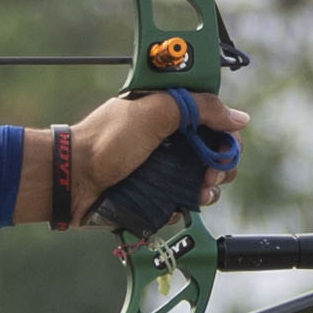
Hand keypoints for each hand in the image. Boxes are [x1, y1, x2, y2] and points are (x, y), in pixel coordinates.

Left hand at [51, 91, 245, 231]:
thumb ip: (200, 108)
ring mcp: (162, 167)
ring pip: (203, 178)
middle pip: (213, 150)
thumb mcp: (156, 112)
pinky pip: (185, 200)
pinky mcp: (156, 193)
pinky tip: (184, 204)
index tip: (226, 145)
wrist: (73, 181)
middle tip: (211, 173)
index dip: (225, 131)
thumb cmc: (107, 141)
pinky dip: (190, 204)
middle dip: (222, 163)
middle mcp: (168, 138)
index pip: (212, 117)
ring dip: (211, 187)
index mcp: (169, 111)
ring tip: (202, 193)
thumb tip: (239, 119)